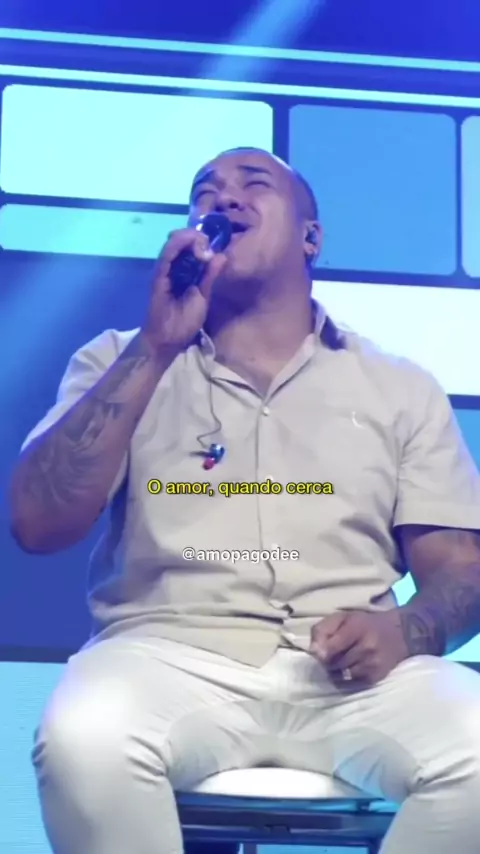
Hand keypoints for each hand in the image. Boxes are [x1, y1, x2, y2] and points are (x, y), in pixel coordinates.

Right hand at [141, 227, 227, 356]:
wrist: (169, 339)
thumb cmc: (185, 321)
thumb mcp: (203, 295)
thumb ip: (210, 276)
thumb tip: (221, 255)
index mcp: (184, 272)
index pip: (190, 248)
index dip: (201, 240)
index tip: (213, 243)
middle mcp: (173, 268)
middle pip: (181, 242)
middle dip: (196, 236)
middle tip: (207, 241)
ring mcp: (164, 270)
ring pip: (173, 244)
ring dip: (188, 237)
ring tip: (201, 240)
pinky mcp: (158, 276)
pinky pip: (166, 256)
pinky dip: (177, 246)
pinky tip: (190, 242)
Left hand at [309, 610, 409, 685]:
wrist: (400, 633)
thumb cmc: (365, 623)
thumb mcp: (343, 617)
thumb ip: (324, 629)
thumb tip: (313, 651)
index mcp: (357, 628)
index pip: (333, 647)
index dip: (321, 653)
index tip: (317, 654)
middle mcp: (366, 647)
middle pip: (335, 664)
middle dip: (328, 662)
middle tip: (329, 657)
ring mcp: (373, 664)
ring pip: (343, 676)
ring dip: (337, 672)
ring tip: (339, 663)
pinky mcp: (377, 677)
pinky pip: (353, 684)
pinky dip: (347, 679)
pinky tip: (350, 669)